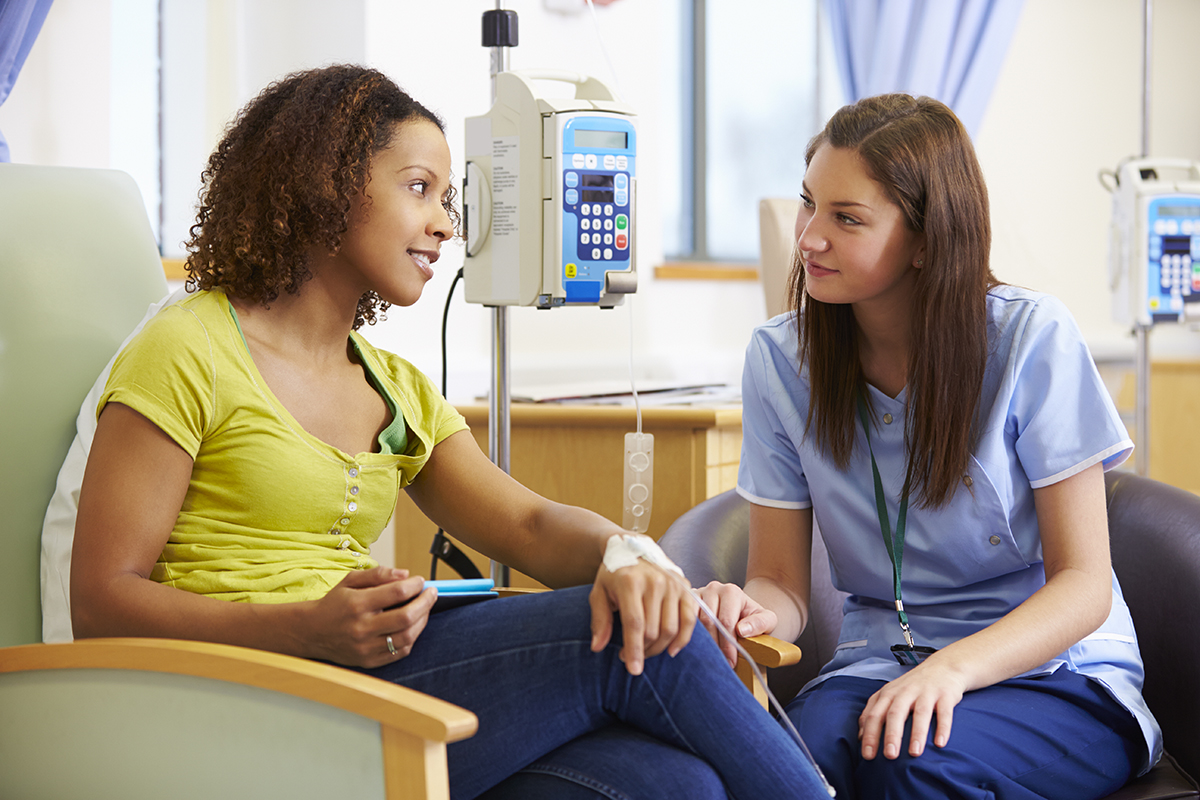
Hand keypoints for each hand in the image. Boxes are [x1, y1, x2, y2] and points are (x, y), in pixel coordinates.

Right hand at [305, 566, 436, 667]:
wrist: (312, 632)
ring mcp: (366, 647)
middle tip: (431, 593)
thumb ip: (378, 574)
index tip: (420, 581)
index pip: (396, 592)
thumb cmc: (334, 604)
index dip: (414, 585)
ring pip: (407, 637)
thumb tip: (405, 574)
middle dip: (425, 603)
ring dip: (422, 621)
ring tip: (424, 609)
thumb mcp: (350, 581)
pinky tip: (412, 627)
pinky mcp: (369, 661)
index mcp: (357, 604)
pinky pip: (399, 652)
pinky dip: (412, 638)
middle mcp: (362, 627)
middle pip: (406, 617)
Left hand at [588, 562, 697, 674]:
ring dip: (659, 648)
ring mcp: (673, 584)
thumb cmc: (614, 573)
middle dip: (642, 650)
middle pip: (653, 630)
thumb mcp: (599, 592)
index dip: (634, 649)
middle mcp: (655, 582)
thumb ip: (599, 619)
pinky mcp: (686, 588)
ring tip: (645, 651)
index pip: (635, 623)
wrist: (634, 547)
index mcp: (630, 582)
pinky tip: (671, 649)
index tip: (633, 670)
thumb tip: (598, 647)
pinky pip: (690, 620)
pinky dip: (683, 639)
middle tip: (629, 657)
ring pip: (671, 629)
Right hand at [694, 581, 777, 667]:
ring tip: (706, 657)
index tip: (731, 662)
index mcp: (731, 591)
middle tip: (718, 663)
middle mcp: (713, 588)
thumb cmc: (754, 617)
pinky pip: (682, 619)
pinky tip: (694, 648)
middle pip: (708, 621)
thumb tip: (741, 629)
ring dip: (700, 642)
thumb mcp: (767, 620)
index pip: (726, 621)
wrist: (743, 610)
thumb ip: (760, 623)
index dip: (728, 645)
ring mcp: (698, 594)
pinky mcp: (687, 602)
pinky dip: (687, 634)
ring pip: (694, 621)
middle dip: (714, 646)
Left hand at [858, 659, 965, 759]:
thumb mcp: (889, 694)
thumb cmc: (912, 686)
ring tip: (914, 753)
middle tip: (889, 756)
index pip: (874, 715)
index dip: (869, 735)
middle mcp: (905, 692)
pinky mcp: (945, 695)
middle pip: (895, 714)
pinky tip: (940, 743)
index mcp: (888, 693)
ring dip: (916, 734)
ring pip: (920, 713)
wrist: (942, 666)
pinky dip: (943, 728)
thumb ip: (874, 712)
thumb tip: (860, 736)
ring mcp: (925, 692)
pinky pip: (944, 712)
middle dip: (891, 735)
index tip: (867, 755)